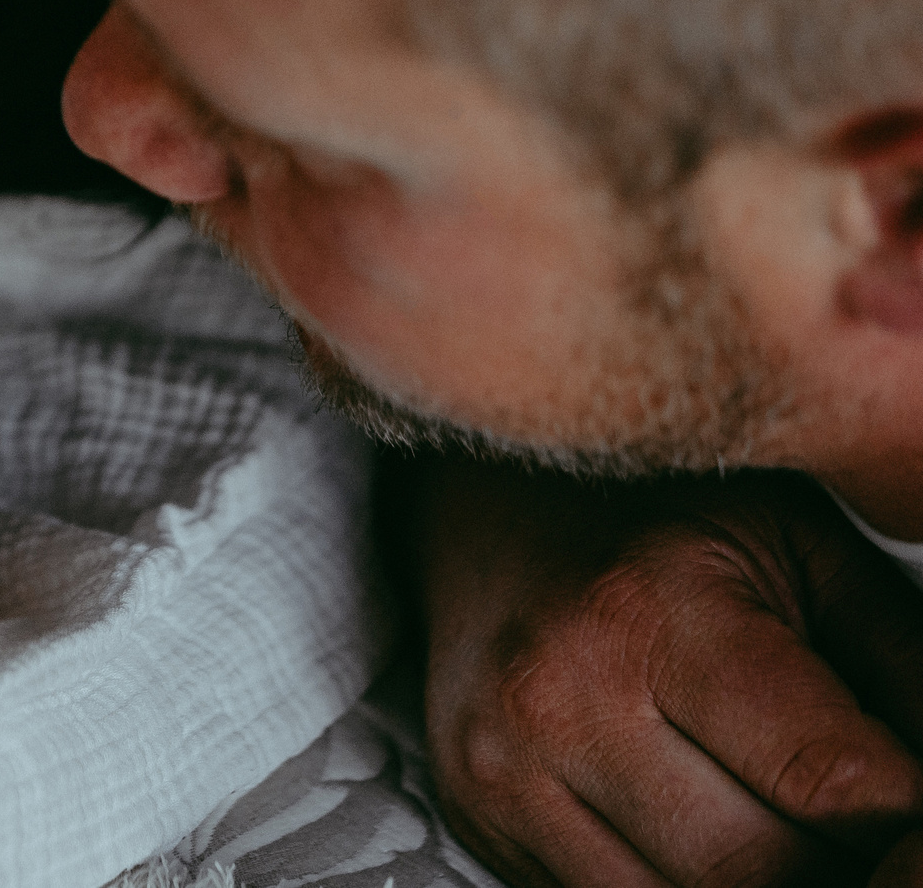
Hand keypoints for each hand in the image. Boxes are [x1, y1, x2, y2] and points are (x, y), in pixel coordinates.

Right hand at [399, 457, 922, 885]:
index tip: (920, 822)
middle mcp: (561, 700)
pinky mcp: (479, 818)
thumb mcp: (807, 556)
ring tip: (790, 835)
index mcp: (654, 610)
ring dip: (763, 886)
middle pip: (760, 874)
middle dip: (844, 867)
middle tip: (869, 833)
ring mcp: (505, 771)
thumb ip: (904, 672)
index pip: (833, 784)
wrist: (482, 508)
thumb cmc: (661, 524)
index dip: (911, 828)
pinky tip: (713, 839)